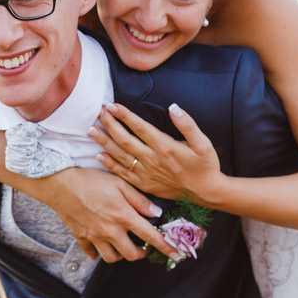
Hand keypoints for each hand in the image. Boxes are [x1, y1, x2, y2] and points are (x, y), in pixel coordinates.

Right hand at [38, 167, 179, 262]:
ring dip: (122, 255)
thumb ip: (140, 200)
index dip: (165, 247)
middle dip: (142, 253)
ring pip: (112, 258)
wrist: (59, 183)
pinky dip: (98, 252)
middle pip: (132, 255)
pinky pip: (92, 252)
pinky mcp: (81, 237)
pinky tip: (102, 244)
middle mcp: (110, 231)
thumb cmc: (90, 179)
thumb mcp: (120, 183)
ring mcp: (95, 236)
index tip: (176, 254)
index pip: (150, 237)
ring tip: (125, 244)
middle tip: (145, 246)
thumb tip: (157, 213)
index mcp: (123, 216)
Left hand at [90, 103, 223, 203]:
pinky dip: (109, 164)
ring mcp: (146, 173)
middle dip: (110, 124)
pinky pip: (122, 173)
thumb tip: (173, 107)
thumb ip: (188, 124)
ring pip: (120, 155)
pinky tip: (99, 155)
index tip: (112, 105)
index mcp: (165, 147)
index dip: (124, 115)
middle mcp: (152, 160)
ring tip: (91, 130)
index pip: (139, 127)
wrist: (206, 192)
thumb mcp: (203, 143)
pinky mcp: (144, 184)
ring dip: (104, 142)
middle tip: (98, 112)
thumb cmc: (205, 165)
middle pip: (125, 140)